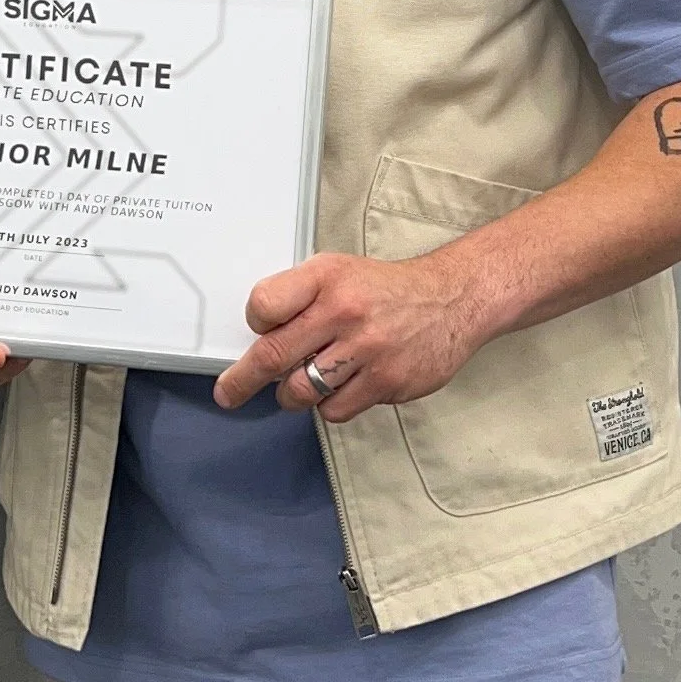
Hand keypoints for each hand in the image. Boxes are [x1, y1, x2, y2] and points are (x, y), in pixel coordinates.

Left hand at [215, 250, 487, 420]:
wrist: (451, 300)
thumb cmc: (385, 290)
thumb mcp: (338, 272)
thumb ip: (300, 296)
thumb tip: (259, 334)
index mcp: (326, 277)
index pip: (264, 305)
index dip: (254, 324)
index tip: (257, 332)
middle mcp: (344, 311)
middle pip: (273, 355)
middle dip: (242, 380)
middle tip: (228, 393)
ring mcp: (367, 349)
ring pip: (300, 391)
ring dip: (291, 395)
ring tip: (300, 384)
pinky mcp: (386, 381)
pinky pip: (335, 410)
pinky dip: (330, 405)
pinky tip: (343, 386)